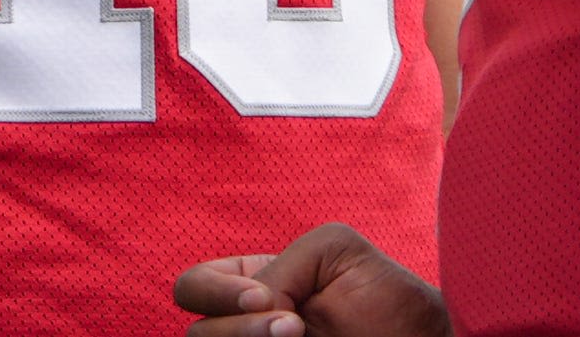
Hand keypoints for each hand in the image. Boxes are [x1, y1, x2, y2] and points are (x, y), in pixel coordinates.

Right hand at [174, 223, 450, 336]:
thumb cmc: (387, 297)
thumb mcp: (333, 250)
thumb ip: (279, 268)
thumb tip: (254, 310)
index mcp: (251, 285)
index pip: (193, 287)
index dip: (214, 293)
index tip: (266, 300)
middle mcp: (246, 326)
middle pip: (196, 331)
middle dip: (235, 327)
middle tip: (293, 327)